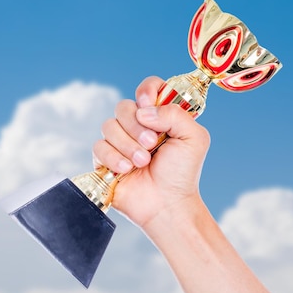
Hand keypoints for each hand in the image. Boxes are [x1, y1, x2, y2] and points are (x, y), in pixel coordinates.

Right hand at [92, 76, 210, 230]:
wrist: (167, 204)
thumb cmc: (182, 173)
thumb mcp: (194, 139)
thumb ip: (175, 115)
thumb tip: (144, 110)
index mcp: (159, 116)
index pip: (149, 88)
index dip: (146, 90)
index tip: (147, 102)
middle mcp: (137, 126)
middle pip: (123, 106)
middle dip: (136, 126)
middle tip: (152, 145)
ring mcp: (119, 141)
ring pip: (109, 126)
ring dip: (127, 145)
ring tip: (142, 162)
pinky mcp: (104, 158)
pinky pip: (98, 146)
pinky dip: (113, 157)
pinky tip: (126, 170)